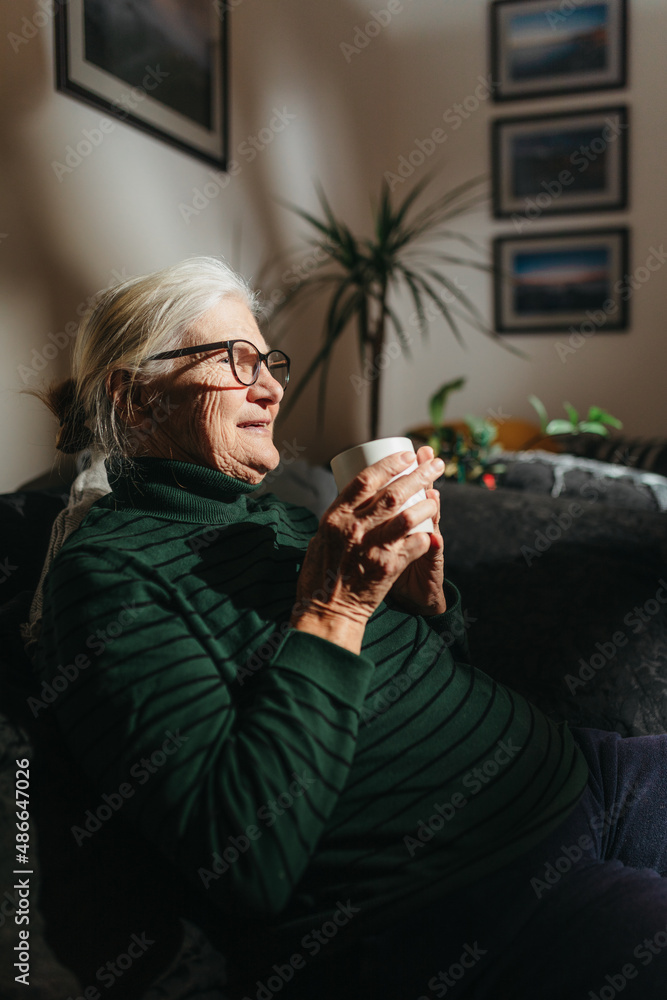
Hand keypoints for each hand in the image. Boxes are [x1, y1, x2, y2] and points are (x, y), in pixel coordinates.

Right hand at [291, 450, 443, 652]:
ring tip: (436, 496)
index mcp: (335, 516)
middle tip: (436, 465)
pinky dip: (423, 537)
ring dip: (427, 504)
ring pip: (407, 517)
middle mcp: (354, 528)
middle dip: (418, 475)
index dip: (389, 463)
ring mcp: (371, 547)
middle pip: (392, 493)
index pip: (365, 479)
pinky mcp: (387, 567)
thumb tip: (358, 498)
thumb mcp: (320, 536)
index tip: (407, 456)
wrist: (326, 610)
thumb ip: (340, 518)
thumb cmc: (320, 573)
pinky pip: (413, 545)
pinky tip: (429, 532)